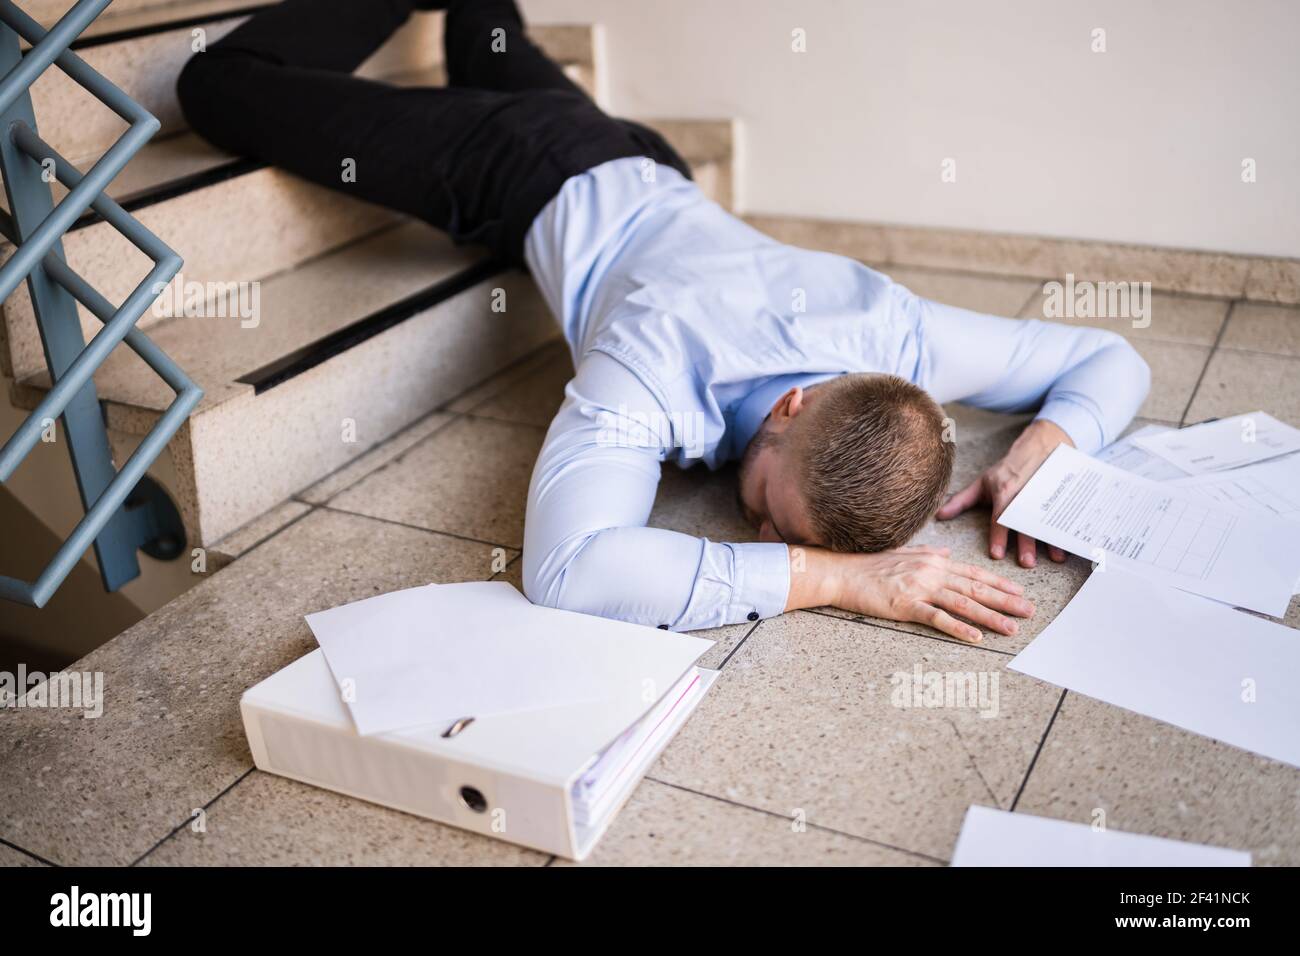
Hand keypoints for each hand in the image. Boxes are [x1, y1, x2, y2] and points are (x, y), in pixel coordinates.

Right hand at [788, 545, 1033, 643]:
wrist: (841, 572)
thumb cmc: (868, 565)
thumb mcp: (902, 553)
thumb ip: (926, 553)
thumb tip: (945, 553)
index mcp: (933, 561)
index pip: (974, 573)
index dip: (1000, 583)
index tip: (1020, 592)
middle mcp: (931, 572)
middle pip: (976, 588)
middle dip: (1006, 601)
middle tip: (1030, 611)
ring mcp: (919, 588)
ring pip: (963, 603)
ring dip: (991, 617)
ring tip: (1012, 629)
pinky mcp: (906, 605)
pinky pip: (937, 618)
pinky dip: (959, 627)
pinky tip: (976, 637)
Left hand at [938, 419, 1071, 567]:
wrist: (1042, 445)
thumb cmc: (1006, 470)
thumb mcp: (982, 482)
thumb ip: (961, 501)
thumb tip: (938, 516)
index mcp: (1004, 491)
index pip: (999, 516)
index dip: (998, 535)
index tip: (996, 555)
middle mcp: (1024, 494)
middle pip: (1025, 520)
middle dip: (1026, 542)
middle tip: (1027, 563)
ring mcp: (1045, 494)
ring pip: (1048, 518)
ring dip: (1052, 539)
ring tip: (1056, 558)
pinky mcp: (1061, 494)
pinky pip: (1066, 512)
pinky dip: (1069, 528)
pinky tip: (1072, 543)